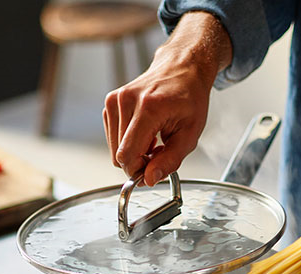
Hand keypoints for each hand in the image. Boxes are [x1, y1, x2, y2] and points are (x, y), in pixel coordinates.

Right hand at [102, 12, 231, 185]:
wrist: (182, 67)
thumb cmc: (189, 97)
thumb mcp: (189, 135)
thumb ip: (169, 161)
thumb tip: (149, 179)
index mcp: (148, 107)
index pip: (127, 154)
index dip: (137, 171)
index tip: (151, 171)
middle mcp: (126, 100)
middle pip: (119, 155)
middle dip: (138, 162)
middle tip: (157, 153)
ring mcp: (115, 99)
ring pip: (115, 149)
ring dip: (134, 151)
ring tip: (153, 140)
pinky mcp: (111, 102)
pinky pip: (113, 137)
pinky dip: (128, 141)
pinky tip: (144, 132)